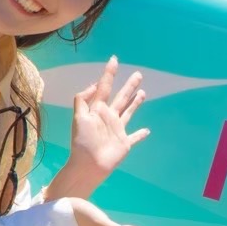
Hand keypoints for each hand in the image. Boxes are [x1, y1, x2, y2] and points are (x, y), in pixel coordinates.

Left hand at [66, 56, 149, 188]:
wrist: (88, 165)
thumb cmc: (83, 142)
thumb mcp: (79, 117)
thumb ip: (84, 99)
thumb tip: (95, 85)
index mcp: (98, 109)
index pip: (105, 87)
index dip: (109, 74)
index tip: (114, 60)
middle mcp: (109, 117)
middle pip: (121, 97)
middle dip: (129, 86)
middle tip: (138, 74)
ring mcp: (117, 129)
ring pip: (129, 112)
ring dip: (135, 103)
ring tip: (143, 92)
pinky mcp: (124, 143)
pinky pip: (134, 137)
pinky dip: (140, 135)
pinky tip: (147, 131)